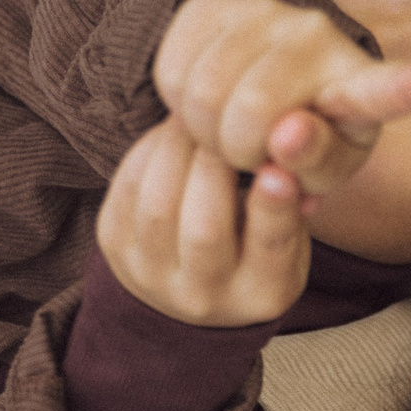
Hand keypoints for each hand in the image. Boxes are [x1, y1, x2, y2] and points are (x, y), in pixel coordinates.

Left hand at [98, 115, 310, 326]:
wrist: (191, 291)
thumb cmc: (255, 251)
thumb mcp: (293, 239)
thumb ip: (295, 203)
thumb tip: (291, 158)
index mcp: (261, 295)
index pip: (270, 249)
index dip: (274, 207)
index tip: (278, 167)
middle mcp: (204, 297)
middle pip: (205, 227)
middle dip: (214, 163)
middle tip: (223, 113)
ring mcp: (151, 276)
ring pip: (158, 205)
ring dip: (176, 148)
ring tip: (195, 114)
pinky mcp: (114, 248)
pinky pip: (128, 189)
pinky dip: (150, 150)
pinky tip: (172, 133)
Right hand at [152, 0, 410, 194]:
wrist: (251, 75)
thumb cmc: (303, 139)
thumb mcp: (319, 170)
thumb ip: (311, 166)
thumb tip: (285, 135)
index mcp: (360, 89)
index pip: (380, 92)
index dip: (402, 90)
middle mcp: (319, 38)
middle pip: (252, 113)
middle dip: (240, 152)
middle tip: (252, 154)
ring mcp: (265, 14)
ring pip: (204, 95)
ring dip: (206, 133)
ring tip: (229, 131)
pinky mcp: (212, 4)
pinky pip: (173, 73)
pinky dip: (177, 104)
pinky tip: (205, 100)